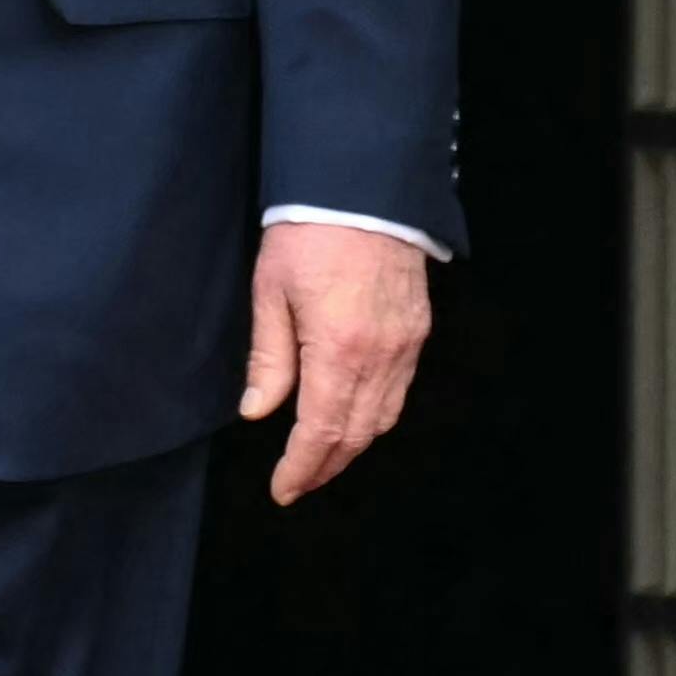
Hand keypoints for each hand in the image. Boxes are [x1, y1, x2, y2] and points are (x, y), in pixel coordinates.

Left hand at [239, 222, 431, 504]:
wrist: (364, 186)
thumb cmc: (309, 231)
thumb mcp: (271, 290)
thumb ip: (269, 356)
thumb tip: (258, 411)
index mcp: (337, 350)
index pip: (320, 432)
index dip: (301, 468)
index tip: (282, 489)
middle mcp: (379, 357)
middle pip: (355, 435)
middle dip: (325, 467)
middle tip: (297, 482)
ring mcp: (405, 345)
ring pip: (383, 418)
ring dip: (352, 445)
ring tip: (322, 458)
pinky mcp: (417, 330)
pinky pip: (400, 390)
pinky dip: (376, 416)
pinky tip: (354, 416)